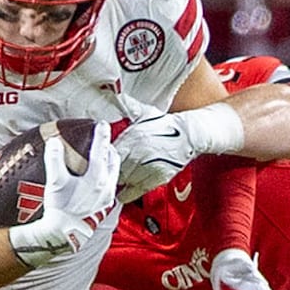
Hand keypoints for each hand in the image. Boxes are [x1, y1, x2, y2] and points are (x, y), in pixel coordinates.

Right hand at [9, 122, 119, 267]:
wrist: (65, 234)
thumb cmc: (60, 208)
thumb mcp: (55, 181)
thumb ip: (55, 159)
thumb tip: (55, 142)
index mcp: (96, 177)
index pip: (101, 150)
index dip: (101, 135)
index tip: (101, 124)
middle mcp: (106, 186)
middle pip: (112, 160)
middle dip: (108, 148)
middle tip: (103, 140)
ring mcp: (107, 197)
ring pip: (113, 173)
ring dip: (110, 162)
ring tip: (103, 156)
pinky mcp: (104, 207)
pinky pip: (110, 185)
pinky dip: (107, 176)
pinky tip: (99, 178)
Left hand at [114, 104, 243, 202]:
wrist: (189, 135)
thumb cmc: (166, 124)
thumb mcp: (146, 112)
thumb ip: (129, 106)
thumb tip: (118, 95)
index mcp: (133, 137)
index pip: (109, 153)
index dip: (104, 157)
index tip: (100, 160)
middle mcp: (138, 154)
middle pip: (114, 168)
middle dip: (110, 170)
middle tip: (105, 172)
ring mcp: (147, 167)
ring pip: (124, 180)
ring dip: (118, 181)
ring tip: (114, 181)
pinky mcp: (156, 178)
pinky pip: (136, 190)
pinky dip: (127, 194)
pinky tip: (121, 194)